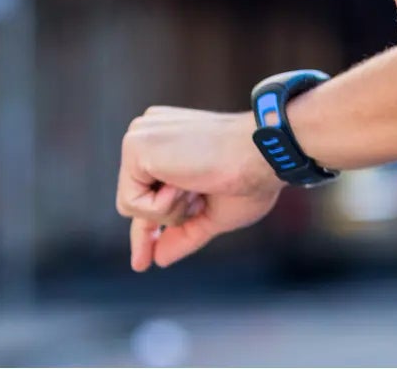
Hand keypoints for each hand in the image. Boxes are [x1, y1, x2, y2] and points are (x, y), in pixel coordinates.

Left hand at [116, 106, 282, 270]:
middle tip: (197, 197)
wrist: (265, 153)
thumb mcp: (215, 213)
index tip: (143, 262)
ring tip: (199, 184)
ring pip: (132, 204)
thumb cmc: (252, 176)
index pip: (147, 192)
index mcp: (171, 142)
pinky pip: (131, 202)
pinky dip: (162, 206)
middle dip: (165, 218)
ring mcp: (141, 135)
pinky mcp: (135, 145)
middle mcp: (152, 133)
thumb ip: (184, 233)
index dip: (147, 229)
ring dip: (170, 210)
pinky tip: (187, 182)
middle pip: (136, 200)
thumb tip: (159, 258)